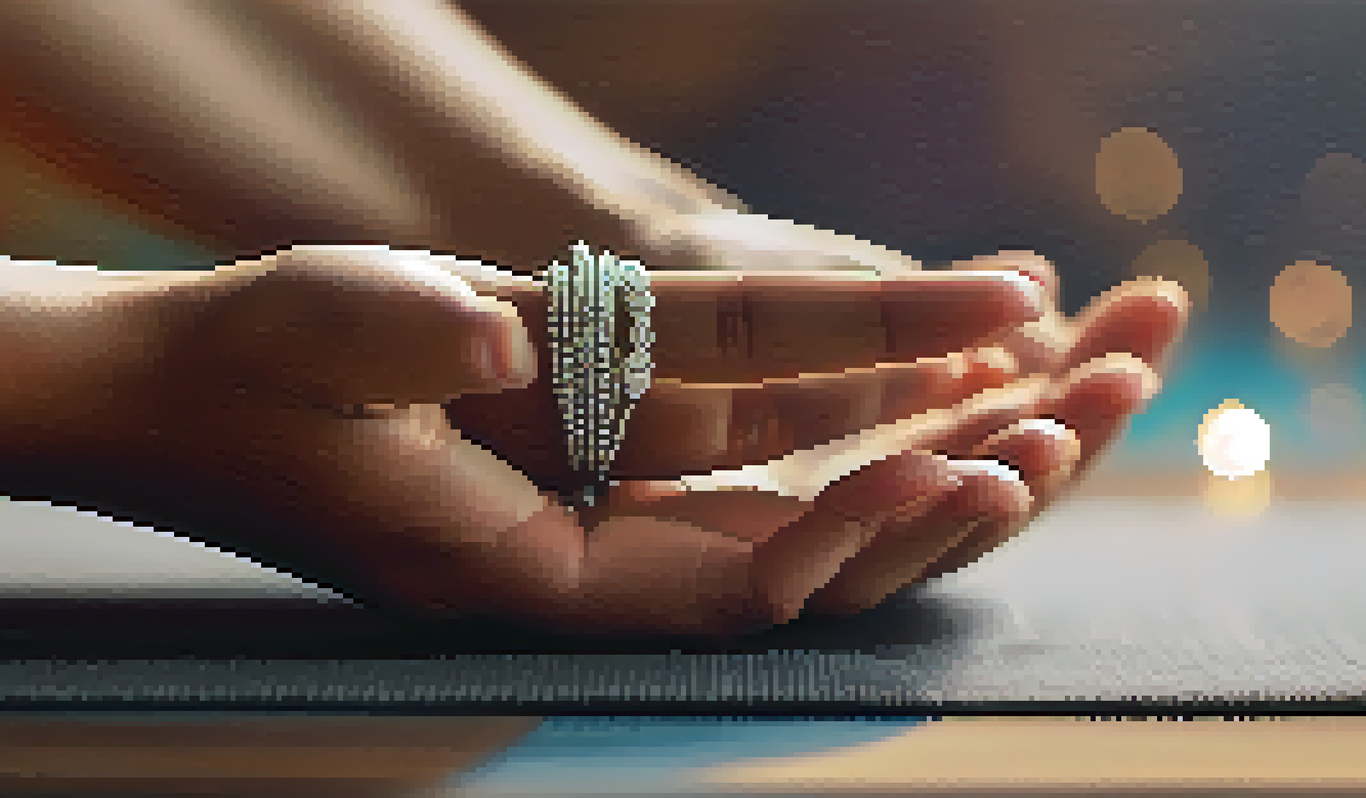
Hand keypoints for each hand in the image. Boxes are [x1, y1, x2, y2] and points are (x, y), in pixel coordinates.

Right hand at [5, 244, 1082, 634]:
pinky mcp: (611, 458)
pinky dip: (859, 414)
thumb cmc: (239, 372)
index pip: (732, 570)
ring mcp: (609, 509)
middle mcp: (591, 555)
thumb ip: (401, 336)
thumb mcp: (305, 337)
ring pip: (806, 504)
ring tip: (1061, 381)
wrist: (188, 392)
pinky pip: (763, 453)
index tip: (971, 454)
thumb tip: (500, 322)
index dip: (854, 523)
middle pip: (811, 554)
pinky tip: (947, 374)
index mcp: (525, 564)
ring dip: (934, 446)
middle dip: (951, 487)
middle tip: (1082, 409)